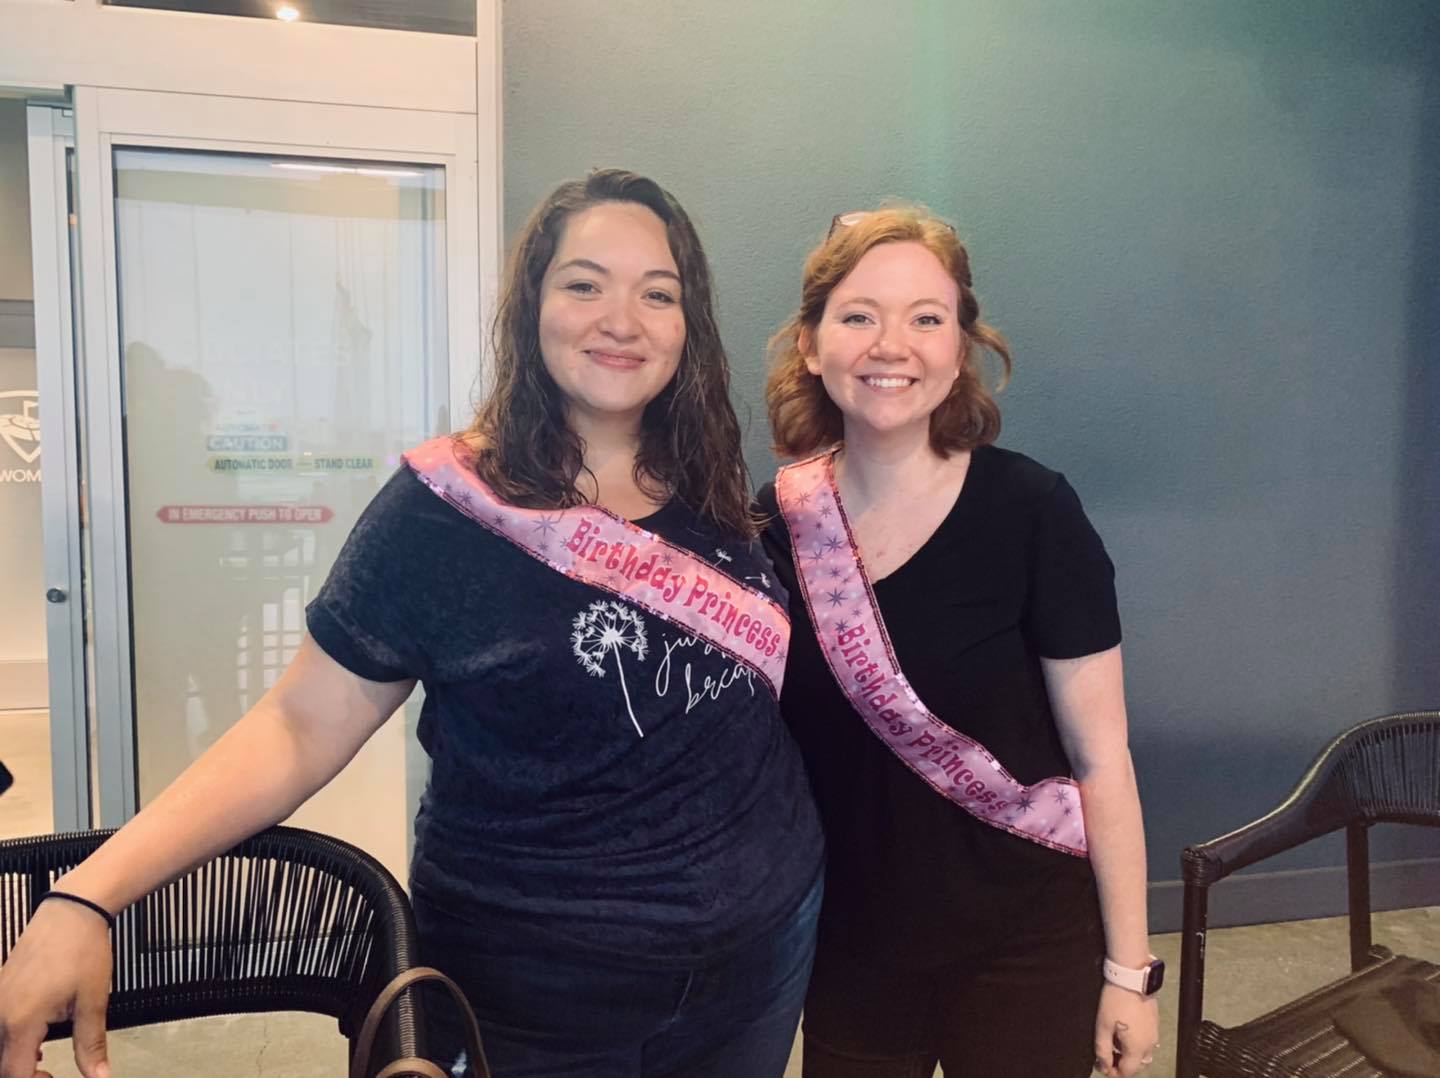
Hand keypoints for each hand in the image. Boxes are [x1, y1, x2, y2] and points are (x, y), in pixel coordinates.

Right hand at [0, 900, 113, 1077]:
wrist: (72, 911)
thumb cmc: (84, 952)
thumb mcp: (93, 1002)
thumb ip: (90, 1044)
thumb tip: (99, 1076)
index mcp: (21, 1022)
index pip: (14, 1074)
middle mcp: (0, 1013)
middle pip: (2, 1063)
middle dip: (23, 1075)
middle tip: (49, 1073)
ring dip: (15, 1059)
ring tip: (43, 1059)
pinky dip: (11, 1039)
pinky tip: (36, 1037)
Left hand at [1093, 982, 1159, 1076]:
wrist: (1132, 977)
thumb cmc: (1116, 1001)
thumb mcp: (1103, 1026)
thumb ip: (1103, 1050)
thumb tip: (1103, 1066)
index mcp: (1138, 1048)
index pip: (1128, 1072)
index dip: (1113, 1072)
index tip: (1102, 1065)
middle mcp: (1150, 1044)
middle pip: (1137, 1065)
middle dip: (1122, 1064)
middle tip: (1106, 1055)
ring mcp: (1154, 1033)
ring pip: (1143, 1054)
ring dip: (1129, 1054)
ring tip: (1114, 1042)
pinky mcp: (1155, 1023)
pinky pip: (1146, 1041)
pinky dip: (1135, 1043)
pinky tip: (1123, 1031)